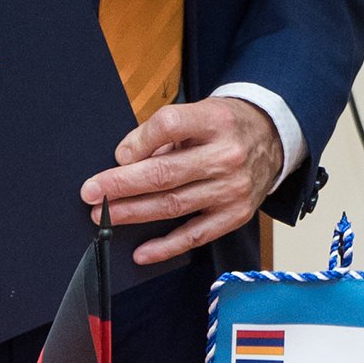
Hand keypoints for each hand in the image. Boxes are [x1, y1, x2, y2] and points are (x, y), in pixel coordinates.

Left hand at [80, 96, 284, 265]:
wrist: (272, 139)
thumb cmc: (224, 125)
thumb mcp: (199, 111)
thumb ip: (163, 132)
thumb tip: (125, 160)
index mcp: (215, 121)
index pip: (169, 126)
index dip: (138, 142)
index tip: (118, 156)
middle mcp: (226, 155)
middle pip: (165, 172)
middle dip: (122, 185)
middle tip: (91, 193)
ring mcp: (232, 189)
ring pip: (173, 205)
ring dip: (134, 213)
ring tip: (104, 216)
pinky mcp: (235, 215)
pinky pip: (195, 236)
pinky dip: (165, 247)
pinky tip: (141, 251)